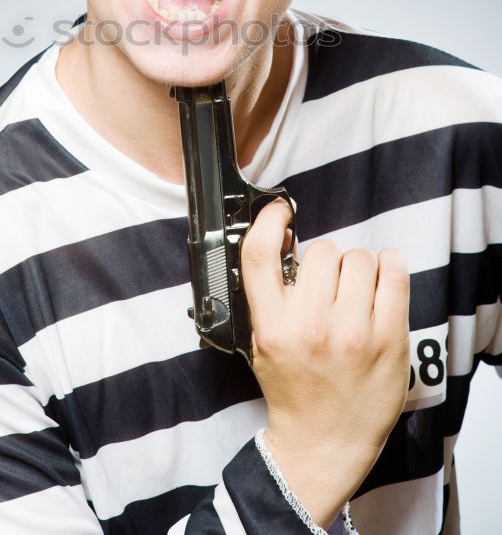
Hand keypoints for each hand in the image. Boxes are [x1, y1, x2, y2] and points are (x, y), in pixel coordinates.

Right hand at [241, 199, 409, 528]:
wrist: (324, 442)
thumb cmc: (294, 390)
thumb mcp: (262, 341)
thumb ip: (268, 296)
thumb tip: (282, 240)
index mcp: (273, 326)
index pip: (260, 254)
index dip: (270, 221)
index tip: (280, 212)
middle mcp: (311, 327)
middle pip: (321, 250)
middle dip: (324, 260)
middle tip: (327, 282)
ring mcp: (353, 333)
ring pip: (358, 258)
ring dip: (355, 267)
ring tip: (353, 289)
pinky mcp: (389, 340)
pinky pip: (394, 276)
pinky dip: (389, 267)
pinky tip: (382, 276)